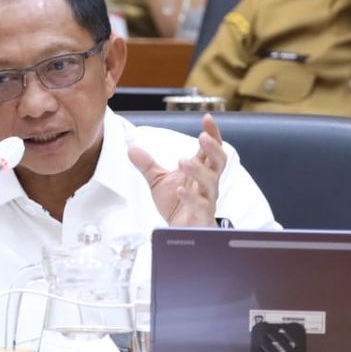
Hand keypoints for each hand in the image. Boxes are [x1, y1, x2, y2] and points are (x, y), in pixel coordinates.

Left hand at [128, 113, 224, 227]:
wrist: (180, 233)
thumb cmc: (176, 205)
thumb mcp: (158, 181)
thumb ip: (148, 165)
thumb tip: (131, 148)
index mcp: (200, 171)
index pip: (211, 149)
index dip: (212, 134)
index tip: (207, 118)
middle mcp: (207, 183)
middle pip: (219, 162)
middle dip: (213, 148)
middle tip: (202, 137)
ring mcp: (207, 200)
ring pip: (212, 183)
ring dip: (199, 170)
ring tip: (183, 161)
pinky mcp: (202, 217)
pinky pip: (202, 206)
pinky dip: (191, 197)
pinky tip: (181, 190)